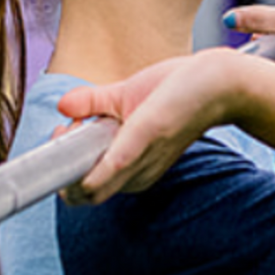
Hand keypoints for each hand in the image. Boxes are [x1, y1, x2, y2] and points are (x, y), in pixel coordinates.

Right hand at [51, 50, 245, 201]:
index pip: (83, 188)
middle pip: (81, 195)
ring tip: (73, 128)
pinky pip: (111, 166)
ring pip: (89, 190)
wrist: (217, 80)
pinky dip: (90, 168)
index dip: (61, 168)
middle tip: (65, 132)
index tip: (62, 137)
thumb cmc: (176, 91)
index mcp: (129, 167)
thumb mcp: (124, 97)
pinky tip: (77, 149)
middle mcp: (136, 172)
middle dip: (57, 167)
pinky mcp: (145, 138)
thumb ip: (92, 103)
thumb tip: (62, 107)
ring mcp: (141, 160)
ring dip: (65, 160)